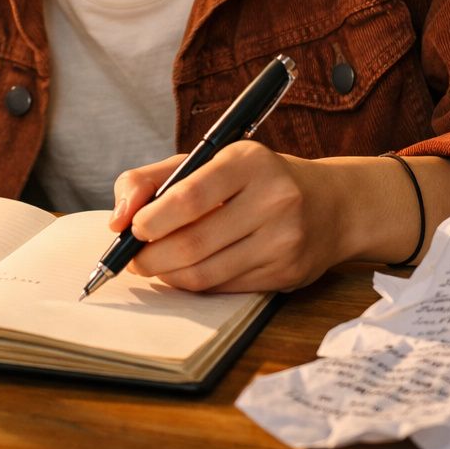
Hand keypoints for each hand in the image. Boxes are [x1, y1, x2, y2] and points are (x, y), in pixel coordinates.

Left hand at [108, 141, 346, 293]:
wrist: (332, 205)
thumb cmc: (255, 179)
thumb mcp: (208, 161)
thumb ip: (153, 179)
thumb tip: (117, 218)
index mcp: (249, 161)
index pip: (190, 195)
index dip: (153, 218)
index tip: (132, 229)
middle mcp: (273, 199)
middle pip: (194, 242)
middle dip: (152, 256)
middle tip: (134, 258)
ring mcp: (284, 240)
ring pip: (207, 272)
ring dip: (168, 274)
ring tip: (154, 265)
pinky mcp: (288, 273)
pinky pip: (225, 287)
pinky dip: (195, 283)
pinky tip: (186, 272)